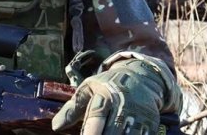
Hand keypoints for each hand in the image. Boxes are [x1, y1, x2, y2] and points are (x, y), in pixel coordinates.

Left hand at [52, 54, 181, 134]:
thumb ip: (72, 108)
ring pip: (127, 134)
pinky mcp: (151, 122)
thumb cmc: (108, 85)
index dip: (90, 132)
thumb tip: (55, 126)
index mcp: (106, 94)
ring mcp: (139, 114)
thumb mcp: (89, 89)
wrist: (141, 78)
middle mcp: (123, 104)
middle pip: (112, 130)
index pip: (96, 116)